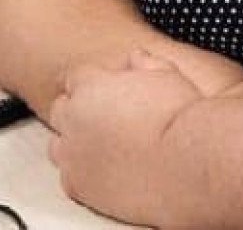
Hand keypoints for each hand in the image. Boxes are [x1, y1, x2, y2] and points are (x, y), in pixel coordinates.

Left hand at [47, 49, 199, 224]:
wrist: (185, 162)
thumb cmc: (180, 118)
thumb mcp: (167, 75)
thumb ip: (146, 63)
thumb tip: (138, 56)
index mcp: (92, 87)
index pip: (76, 77)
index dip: (94, 80)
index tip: (109, 87)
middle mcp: (74, 120)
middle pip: (60, 108)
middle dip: (78, 108)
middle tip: (105, 114)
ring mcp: (73, 156)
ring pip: (57, 145)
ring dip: (73, 141)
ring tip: (102, 144)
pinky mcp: (79, 187)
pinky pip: (68, 177)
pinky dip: (81, 172)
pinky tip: (104, 170)